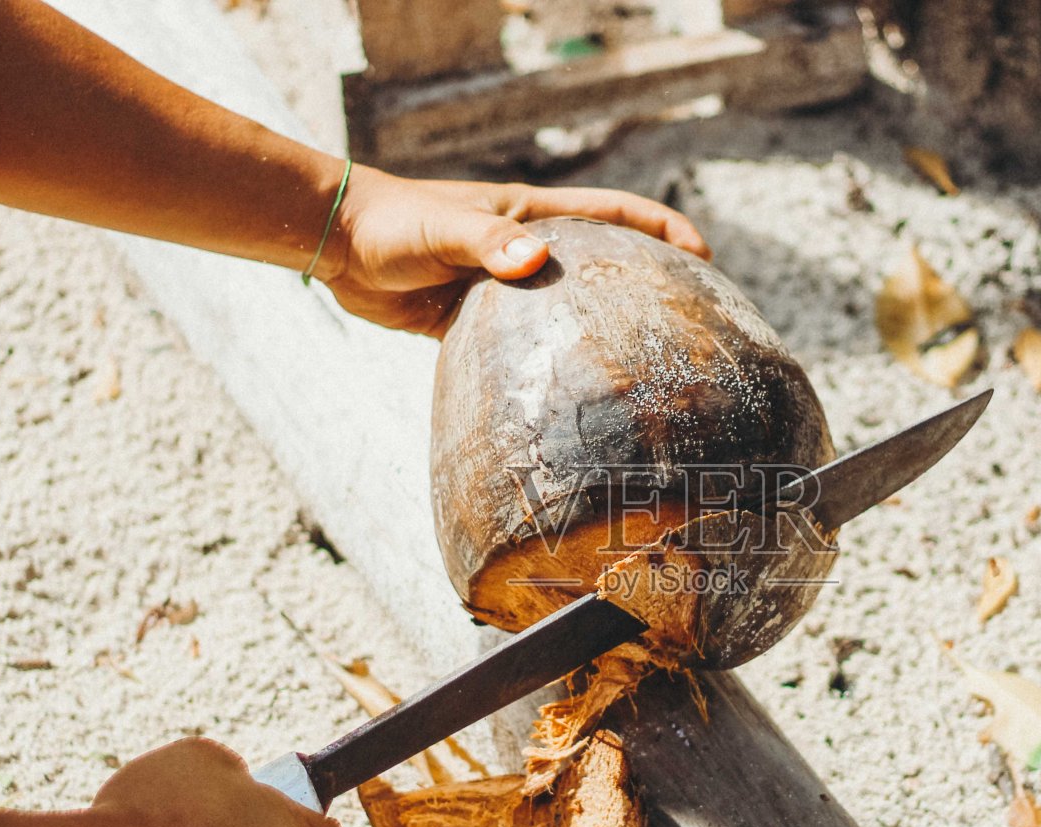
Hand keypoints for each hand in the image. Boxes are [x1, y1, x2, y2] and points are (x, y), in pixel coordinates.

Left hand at [318, 170, 710, 335]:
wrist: (337, 245)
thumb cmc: (393, 225)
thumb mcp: (442, 231)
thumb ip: (485, 245)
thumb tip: (535, 262)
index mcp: (530, 218)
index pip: (613, 213)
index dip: (662, 228)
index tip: (702, 255)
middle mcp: (526, 251)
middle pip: (601, 266)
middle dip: (645, 285)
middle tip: (690, 323)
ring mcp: (505, 288)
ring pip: (567, 311)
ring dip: (600, 333)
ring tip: (642, 369)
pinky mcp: (478, 323)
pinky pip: (526, 347)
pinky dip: (550, 366)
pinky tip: (571, 400)